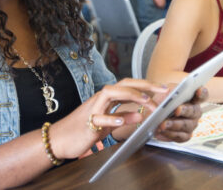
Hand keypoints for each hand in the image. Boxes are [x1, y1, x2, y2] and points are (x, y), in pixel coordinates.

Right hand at [49, 79, 167, 158]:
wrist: (59, 139)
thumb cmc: (83, 130)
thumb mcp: (108, 124)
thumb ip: (122, 116)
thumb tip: (140, 113)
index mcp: (107, 98)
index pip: (129, 85)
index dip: (146, 85)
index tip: (163, 89)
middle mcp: (100, 99)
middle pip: (123, 84)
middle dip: (144, 85)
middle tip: (162, 90)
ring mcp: (92, 109)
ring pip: (110, 94)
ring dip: (130, 95)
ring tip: (146, 101)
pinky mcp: (86, 123)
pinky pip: (99, 118)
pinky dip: (111, 118)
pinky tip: (122, 121)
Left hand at [153, 86, 206, 141]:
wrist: (154, 117)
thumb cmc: (162, 102)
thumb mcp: (164, 93)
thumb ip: (169, 91)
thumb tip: (168, 90)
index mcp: (193, 99)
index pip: (202, 96)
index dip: (202, 93)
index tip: (198, 90)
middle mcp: (195, 112)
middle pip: (194, 111)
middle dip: (185, 110)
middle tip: (177, 110)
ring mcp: (191, 125)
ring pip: (186, 125)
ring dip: (174, 124)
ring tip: (163, 124)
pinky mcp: (185, 136)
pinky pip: (180, 136)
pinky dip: (170, 133)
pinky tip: (162, 131)